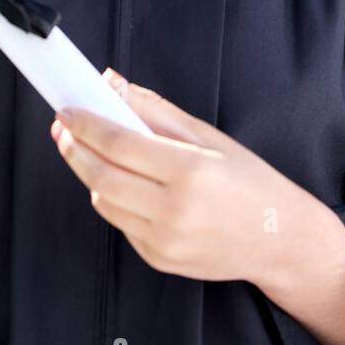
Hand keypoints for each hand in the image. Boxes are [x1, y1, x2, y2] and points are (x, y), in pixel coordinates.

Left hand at [50, 69, 316, 288]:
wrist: (280, 239)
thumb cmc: (249, 181)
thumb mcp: (208, 136)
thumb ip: (155, 110)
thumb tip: (111, 84)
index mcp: (190, 171)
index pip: (119, 143)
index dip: (86, 125)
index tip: (67, 111)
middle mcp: (174, 210)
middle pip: (100, 176)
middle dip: (74, 149)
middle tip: (64, 131)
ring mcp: (164, 241)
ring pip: (103, 202)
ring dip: (91, 174)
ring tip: (95, 154)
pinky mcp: (159, 259)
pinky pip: (121, 223)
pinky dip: (115, 200)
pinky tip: (127, 184)